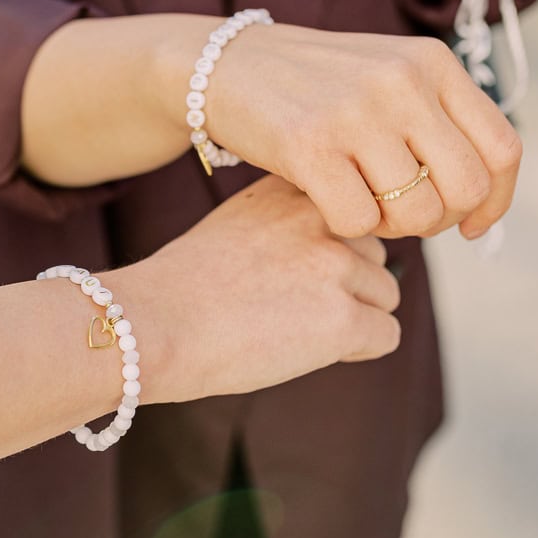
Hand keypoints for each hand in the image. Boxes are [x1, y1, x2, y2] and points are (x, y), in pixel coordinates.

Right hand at [113, 176, 401, 403]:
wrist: (152, 326)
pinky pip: (386, 334)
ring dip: (353, 316)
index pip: (349, 213)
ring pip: (384, 295)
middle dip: (348, 284)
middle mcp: (321, 216)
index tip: (291, 270)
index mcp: (294, 188)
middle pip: (375, 254)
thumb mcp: (238, 225)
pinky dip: (356, 349)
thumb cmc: (183, 289)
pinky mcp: (343, 317)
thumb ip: (290, 224)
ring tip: (291, 328)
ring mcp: (335, 265)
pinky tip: (308, 349)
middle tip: (288, 306)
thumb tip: (344, 249)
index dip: (329, 249)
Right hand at [172, 22, 520, 240]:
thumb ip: (435, 119)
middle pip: (466, 186)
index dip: (495, 201)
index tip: (469, 224)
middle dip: (439, 220)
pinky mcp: (308, 145)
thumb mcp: (385, 77)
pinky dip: (349, 227)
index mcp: (432, 63)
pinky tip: (330, 205)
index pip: (503, 149)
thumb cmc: (311, 86)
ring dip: (392, 228)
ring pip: (415, 211)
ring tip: (365, 208)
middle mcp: (403, 81)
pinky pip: (358, 220)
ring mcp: (355, 111)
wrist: (223, 65)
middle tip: (404, 219)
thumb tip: (479, 198)